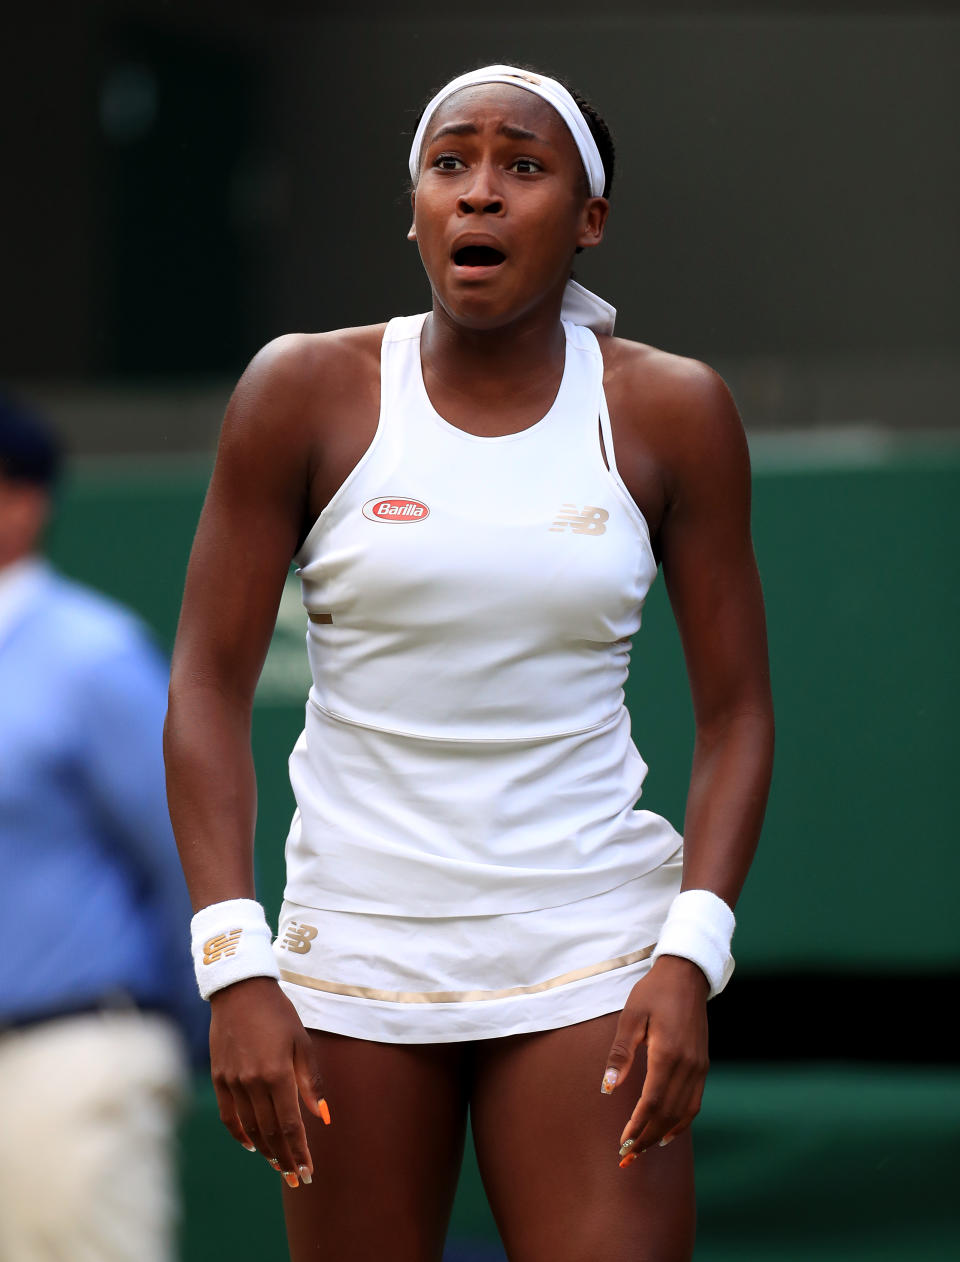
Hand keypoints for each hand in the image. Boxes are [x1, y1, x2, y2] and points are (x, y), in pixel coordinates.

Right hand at [209, 976, 329, 1187]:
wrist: (240, 991)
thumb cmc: (278, 1014)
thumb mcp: (302, 1042)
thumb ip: (311, 1081)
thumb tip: (323, 1117)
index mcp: (277, 1074)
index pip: (289, 1125)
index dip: (299, 1151)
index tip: (309, 1171)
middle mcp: (252, 1082)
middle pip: (269, 1133)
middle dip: (285, 1159)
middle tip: (297, 1178)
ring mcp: (232, 1082)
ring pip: (249, 1128)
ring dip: (265, 1151)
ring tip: (279, 1165)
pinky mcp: (218, 1078)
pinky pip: (229, 1115)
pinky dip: (240, 1134)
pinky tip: (251, 1144)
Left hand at [601, 955, 709, 1163]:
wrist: (686, 975)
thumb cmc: (654, 992)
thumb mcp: (631, 1017)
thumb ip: (621, 1054)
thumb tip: (608, 1088)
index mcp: (668, 1053)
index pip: (653, 1102)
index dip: (637, 1125)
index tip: (622, 1142)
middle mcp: (688, 1065)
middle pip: (668, 1114)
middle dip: (647, 1137)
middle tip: (628, 1155)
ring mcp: (699, 1066)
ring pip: (684, 1112)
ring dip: (664, 1134)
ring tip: (644, 1148)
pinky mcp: (703, 1064)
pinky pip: (695, 1102)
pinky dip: (682, 1122)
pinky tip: (669, 1131)